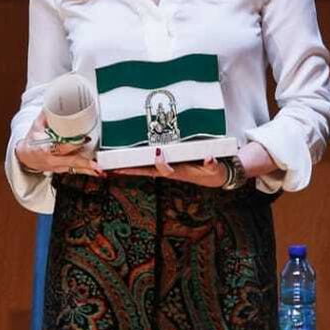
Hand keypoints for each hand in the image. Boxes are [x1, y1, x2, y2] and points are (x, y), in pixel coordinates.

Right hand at [14, 112, 102, 176]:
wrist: (25, 157)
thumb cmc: (32, 141)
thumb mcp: (36, 126)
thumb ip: (46, 114)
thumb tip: (55, 100)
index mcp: (45, 148)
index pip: (59, 148)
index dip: (72, 145)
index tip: (83, 139)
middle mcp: (52, 159)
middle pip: (70, 161)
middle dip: (83, 161)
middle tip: (95, 161)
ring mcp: (58, 166)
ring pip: (74, 168)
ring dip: (88, 169)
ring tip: (99, 169)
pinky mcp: (62, 169)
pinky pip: (76, 171)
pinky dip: (87, 171)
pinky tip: (97, 172)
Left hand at [111, 151, 225, 184]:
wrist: (217, 176)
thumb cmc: (215, 172)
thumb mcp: (216, 169)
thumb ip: (213, 165)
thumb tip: (210, 158)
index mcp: (180, 172)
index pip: (167, 169)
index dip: (161, 163)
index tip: (157, 153)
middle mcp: (171, 172)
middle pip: (147, 171)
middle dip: (131, 170)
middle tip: (113, 168)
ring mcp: (168, 169)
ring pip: (145, 169)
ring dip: (129, 167)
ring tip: (111, 166)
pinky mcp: (168, 165)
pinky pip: (148, 165)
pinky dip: (136, 164)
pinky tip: (123, 163)